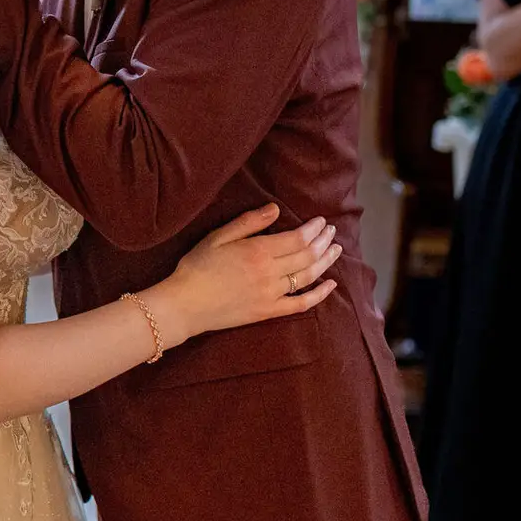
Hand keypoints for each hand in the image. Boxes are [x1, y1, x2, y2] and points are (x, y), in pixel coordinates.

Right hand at [153, 204, 340, 344]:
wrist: (185, 304)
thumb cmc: (197, 266)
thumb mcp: (218, 237)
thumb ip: (249, 222)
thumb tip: (276, 208)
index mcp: (258, 251)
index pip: (297, 238)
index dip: (314, 229)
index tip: (322, 221)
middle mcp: (270, 272)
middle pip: (307, 255)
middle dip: (323, 242)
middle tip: (332, 232)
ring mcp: (271, 294)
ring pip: (308, 276)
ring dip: (326, 262)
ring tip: (336, 250)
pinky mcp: (268, 311)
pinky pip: (301, 304)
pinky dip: (319, 294)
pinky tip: (330, 285)